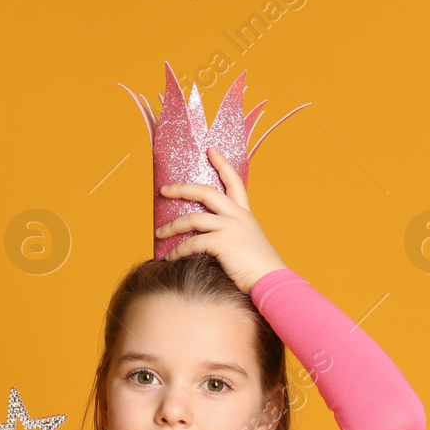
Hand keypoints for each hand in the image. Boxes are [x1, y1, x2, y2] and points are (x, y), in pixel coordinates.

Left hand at [156, 146, 287, 293]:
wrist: (270, 280)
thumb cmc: (258, 266)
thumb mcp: (248, 240)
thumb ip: (232, 232)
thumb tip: (207, 235)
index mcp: (244, 213)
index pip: (234, 181)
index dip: (222, 164)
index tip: (210, 150)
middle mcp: (237, 216)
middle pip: (205, 192)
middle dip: (182, 189)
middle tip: (164, 189)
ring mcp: (229, 228)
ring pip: (193, 218)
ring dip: (172, 226)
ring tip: (159, 233)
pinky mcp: (222, 243)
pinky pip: (192, 243)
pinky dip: (178, 250)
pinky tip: (170, 256)